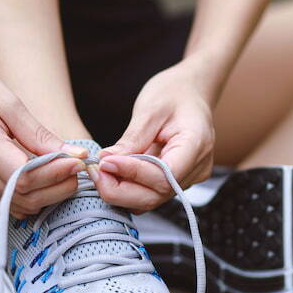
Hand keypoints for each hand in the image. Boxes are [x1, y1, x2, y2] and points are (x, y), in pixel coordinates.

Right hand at [0, 49, 87, 217]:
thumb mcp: (8, 101)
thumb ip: (39, 134)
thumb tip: (74, 154)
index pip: (25, 177)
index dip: (57, 174)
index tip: (79, 162)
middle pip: (23, 196)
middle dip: (58, 188)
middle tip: (78, 170)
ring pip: (16, 203)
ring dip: (48, 194)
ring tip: (67, 173)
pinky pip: (7, 199)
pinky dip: (33, 195)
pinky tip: (48, 179)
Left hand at [91, 60, 215, 213]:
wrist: (190, 92)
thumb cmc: (173, 93)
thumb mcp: (150, 108)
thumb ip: (132, 138)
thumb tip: (106, 161)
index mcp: (196, 145)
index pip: (165, 175)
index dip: (133, 173)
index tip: (105, 161)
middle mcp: (197, 168)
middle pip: (157, 195)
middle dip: (120, 189)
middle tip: (95, 170)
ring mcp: (189, 178)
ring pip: (151, 199)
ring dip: (121, 191)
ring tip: (101, 170)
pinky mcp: (177, 182)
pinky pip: (151, 194)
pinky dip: (128, 189)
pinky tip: (113, 174)